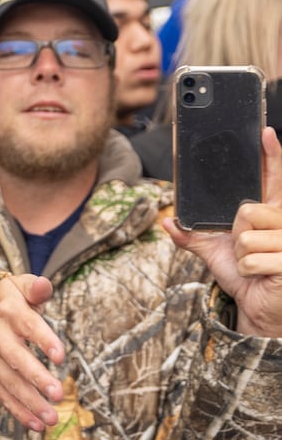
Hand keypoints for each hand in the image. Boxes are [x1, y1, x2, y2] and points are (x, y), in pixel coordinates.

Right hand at [0, 275, 64, 430]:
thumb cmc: (7, 302)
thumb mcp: (18, 286)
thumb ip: (35, 287)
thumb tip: (44, 285)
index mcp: (5, 309)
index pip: (26, 325)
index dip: (43, 340)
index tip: (60, 356)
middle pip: (15, 358)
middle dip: (35, 377)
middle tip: (58, 393)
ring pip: (8, 382)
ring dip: (30, 402)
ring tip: (52, 417)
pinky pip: (2, 395)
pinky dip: (18, 411)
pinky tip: (37, 424)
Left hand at [167, 127, 281, 335]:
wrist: (259, 308)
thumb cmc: (244, 277)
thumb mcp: (214, 252)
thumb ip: (193, 236)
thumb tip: (168, 222)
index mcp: (270, 214)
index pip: (272, 180)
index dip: (270, 155)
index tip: (265, 132)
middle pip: (246, 210)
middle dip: (236, 234)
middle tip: (245, 249)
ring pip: (246, 235)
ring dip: (241, 255)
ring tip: (255, 264)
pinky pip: (251, 256)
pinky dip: (247, 269)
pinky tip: (261, 275)